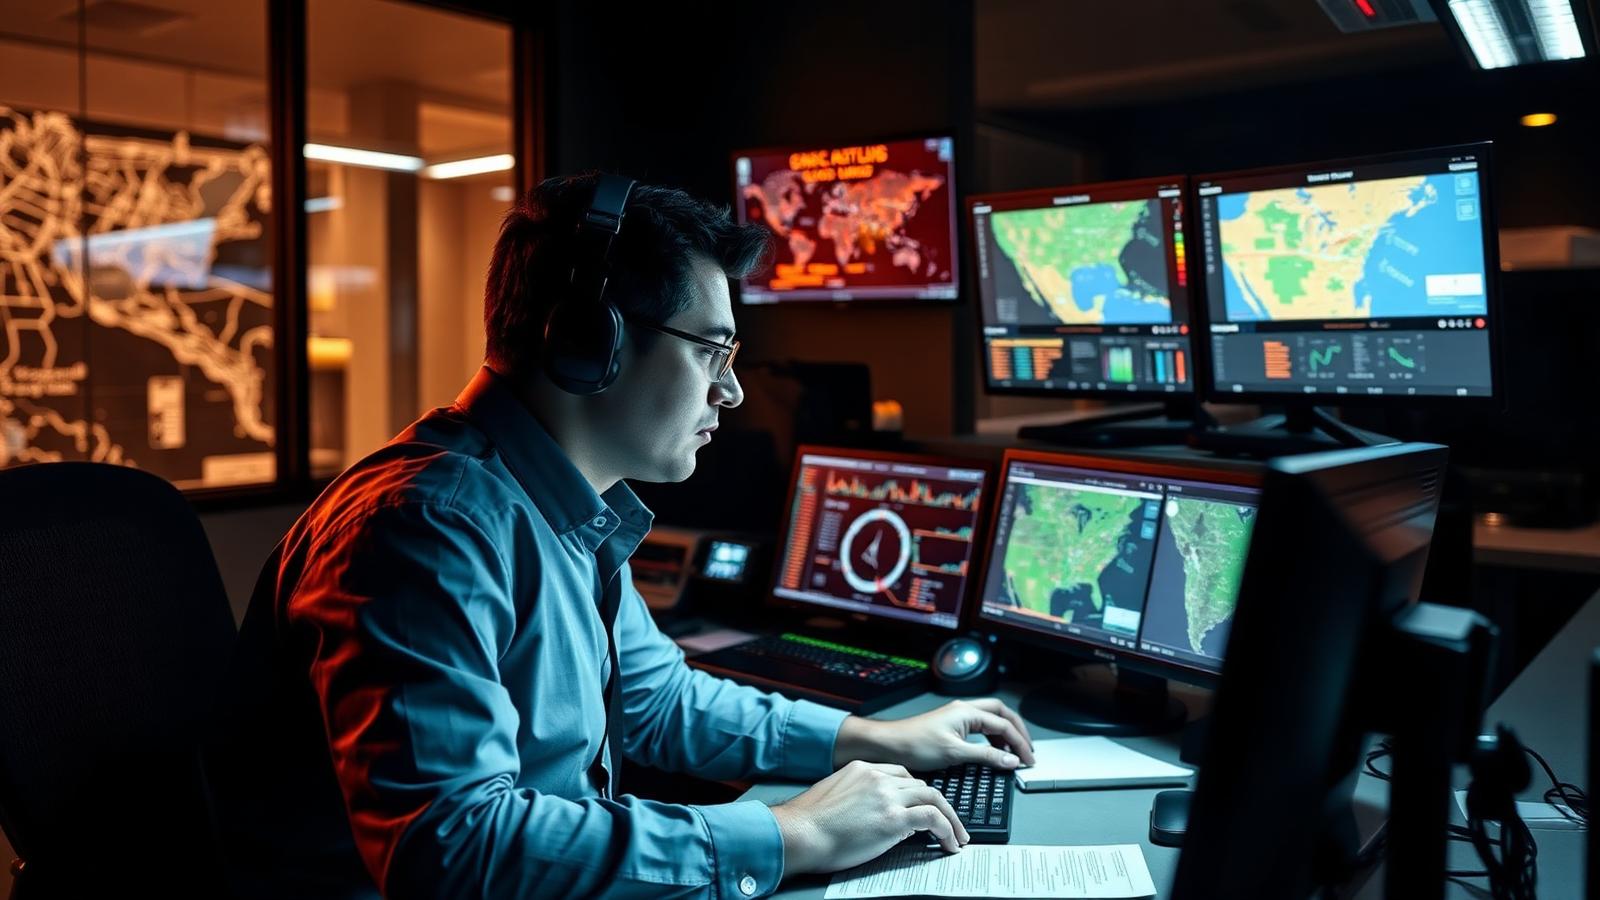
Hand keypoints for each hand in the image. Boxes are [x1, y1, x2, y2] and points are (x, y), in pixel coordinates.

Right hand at [770, 760, 967, 876]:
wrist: (799, 833)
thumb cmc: (807, 824)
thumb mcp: (833, 799)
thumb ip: (857, 798)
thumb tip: (875, 816)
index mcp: (861, 769)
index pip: (901, 774)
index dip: (916, 792)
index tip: (924, 806)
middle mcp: (878, 778)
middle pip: (921, 786)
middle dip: (937, 804)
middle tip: (948, 822)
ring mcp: (888, 796)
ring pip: (934, 798)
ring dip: (950, 818)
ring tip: (958, 836)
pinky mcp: (894, 818)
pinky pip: (933, 818)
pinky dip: (947, 830)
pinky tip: (950, 843)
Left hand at [833, 698, 1035, 772]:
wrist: (889, 745)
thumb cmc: (915, 744)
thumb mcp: (955, 753)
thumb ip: (986, 757)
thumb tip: (1010, 761)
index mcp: (967, 712)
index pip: (1004, 725)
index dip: (1019, 743)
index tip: (1027, 761)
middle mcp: (964, 710)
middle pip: (1001, 714)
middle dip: (1017, 731)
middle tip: (1027, 750)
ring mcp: (956, 717)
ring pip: (990, 719)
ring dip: (1004, 734)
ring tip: (1012, 753)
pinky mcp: (950, 726)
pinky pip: (979, 728)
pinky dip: (990, 738)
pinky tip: (991, 752)